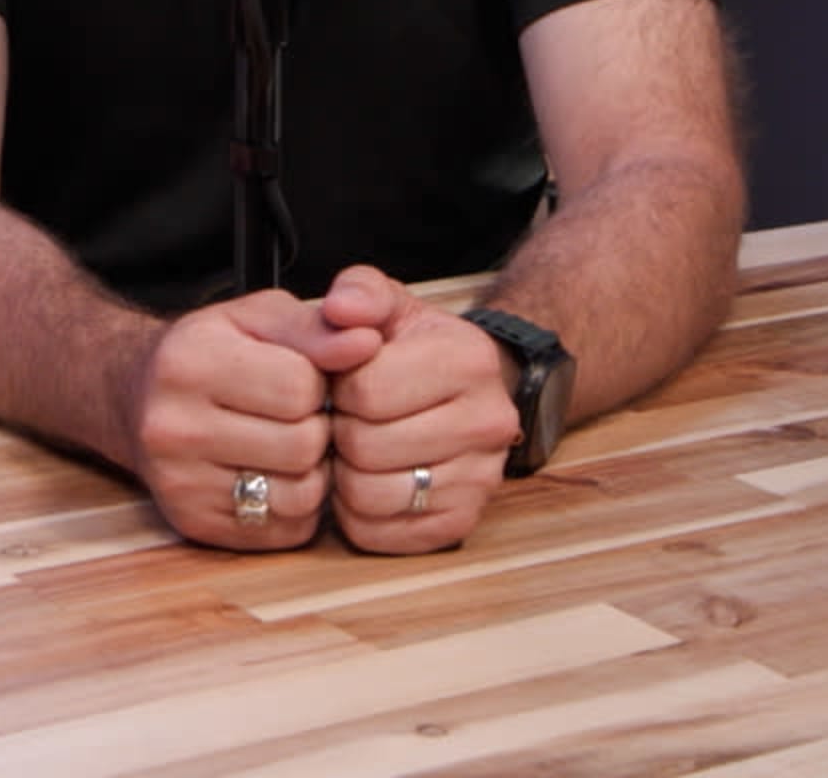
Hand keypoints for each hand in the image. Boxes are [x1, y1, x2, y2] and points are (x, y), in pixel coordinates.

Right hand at [120, 290, 384, 549]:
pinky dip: (295, 505)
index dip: (317, 383)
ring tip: (289, 444)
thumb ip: (318, 328)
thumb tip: (368, 342)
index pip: (299, 388)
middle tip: (298, 415)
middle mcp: (172, 427)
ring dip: (311, 472)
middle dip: (316, 428)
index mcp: (189, 362)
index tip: (302, 377)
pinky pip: (285, 529)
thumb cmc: (213, 350)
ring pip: (299, 496)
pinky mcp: (194, 525)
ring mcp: (179, 484)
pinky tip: (273, 474)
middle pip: (302, 446)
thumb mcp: (260, 318)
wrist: (138, 398)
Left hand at [314, 266, 522, 553]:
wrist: (466, 393)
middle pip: (364, 448)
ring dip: (345, 476)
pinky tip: (369, 481)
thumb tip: (340, 308)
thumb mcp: (389, 304)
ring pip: (368, 497)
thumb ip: (359, 293)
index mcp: (468, 359)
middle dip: (341, 432)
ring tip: (356, 450)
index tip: (347, 380)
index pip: (366, 389)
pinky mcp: (461, 523)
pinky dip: (358, 514)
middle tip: (349, 419)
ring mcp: (481, 479)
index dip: (339, 387)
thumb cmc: (413, 350)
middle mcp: (488, 422)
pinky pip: (379, 534)